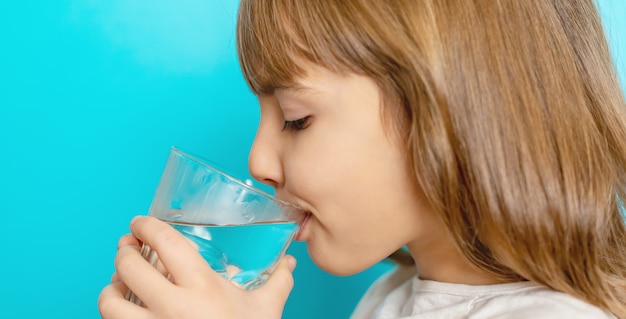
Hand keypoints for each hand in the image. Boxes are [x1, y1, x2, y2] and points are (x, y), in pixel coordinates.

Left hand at [98, 216, 295, 318]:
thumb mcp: (266, 310)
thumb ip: (278, 282)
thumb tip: (288, 263)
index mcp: (203, 287)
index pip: (166, 242)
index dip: (146, 226)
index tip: (140, 222)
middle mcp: (172, 307)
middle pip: (130, 267)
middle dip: (123, 252)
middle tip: (127, 247)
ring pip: (110, 303)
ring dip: (110, 288)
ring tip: (117, 281)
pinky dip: (113, 314)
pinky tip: (123, 310)